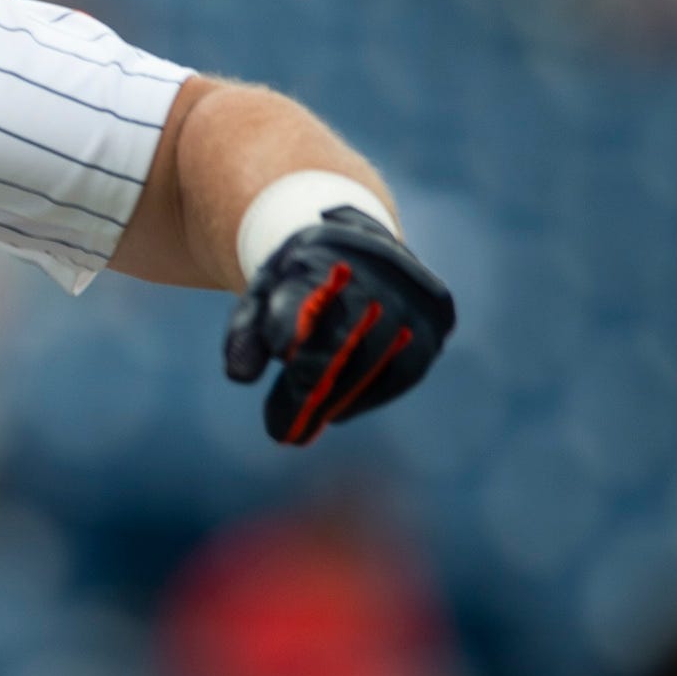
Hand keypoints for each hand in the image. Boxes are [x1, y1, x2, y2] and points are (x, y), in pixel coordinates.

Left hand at [223, 206, 454, 445]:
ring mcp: (412, 292)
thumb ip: (245, 329)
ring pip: (375, 358)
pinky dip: (368, 396)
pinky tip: (336, 412)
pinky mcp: (437, 319)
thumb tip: (239, 375)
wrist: (360, 244)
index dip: (289, 324)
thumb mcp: (263, 292)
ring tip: (300, 429)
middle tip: (279, 430)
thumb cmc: (301, 277)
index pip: (305, 292)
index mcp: (321, 249)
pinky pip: (405, 369)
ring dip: (335, 401)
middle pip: (341, 335)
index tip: (278, 355)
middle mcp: (374, 265)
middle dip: (307, 388)